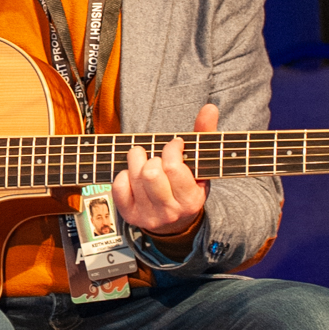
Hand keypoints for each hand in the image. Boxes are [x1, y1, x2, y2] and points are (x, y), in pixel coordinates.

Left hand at [111, 103, 218, 234]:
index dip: (171, 148)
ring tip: (144, 160)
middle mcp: (169, 211)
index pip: (173, 167)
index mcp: (190, 200)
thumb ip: (205, 134)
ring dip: (136, 160)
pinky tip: (133, 175)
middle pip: (150, 173)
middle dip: (152, 157)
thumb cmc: (187, 185)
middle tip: (156, 156)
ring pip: (133, 177)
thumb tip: (210, 108)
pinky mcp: (130, 214)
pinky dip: (123, 175)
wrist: (175, 221)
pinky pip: (119, 186)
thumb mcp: (200, 164)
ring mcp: (148, 215)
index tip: (174, 145)